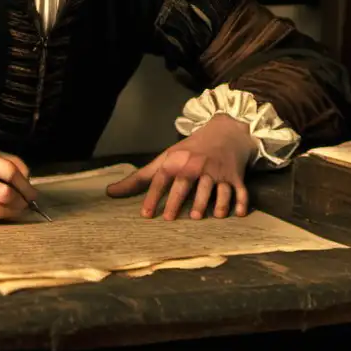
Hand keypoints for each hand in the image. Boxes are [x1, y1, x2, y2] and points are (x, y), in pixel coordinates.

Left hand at [105, 114, 258, 219]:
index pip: (162, 179)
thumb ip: (140, 178)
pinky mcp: (236, 177)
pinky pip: (240, 191)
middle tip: (170, 218)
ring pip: (214, 188)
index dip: (153, 196)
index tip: (145, 214)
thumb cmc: (190, 151)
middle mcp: (198, 166)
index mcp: (178, 162)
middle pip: (186, 184)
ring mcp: (218, 172)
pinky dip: (240, 203)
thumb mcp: (165, 159)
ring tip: (198, 217)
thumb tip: (110, 193)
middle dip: (178, 200)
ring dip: (208, 203)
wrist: (225, 132)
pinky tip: (237, 214)